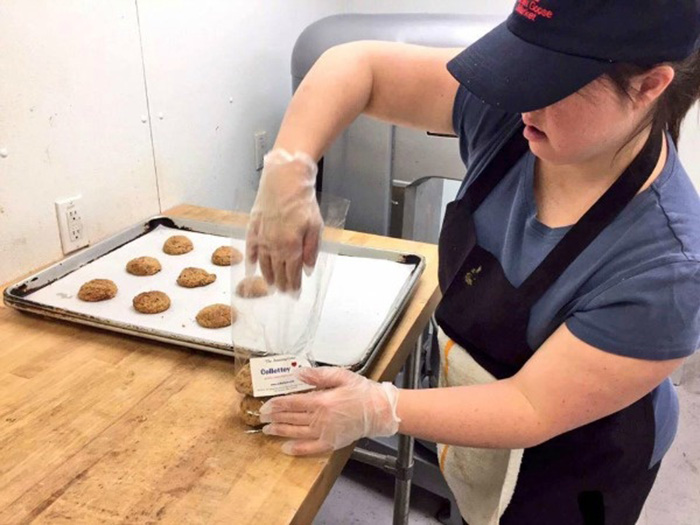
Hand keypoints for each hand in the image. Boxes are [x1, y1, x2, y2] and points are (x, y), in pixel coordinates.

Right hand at [245, 149, 321, 292]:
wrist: (285, 179)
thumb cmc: (303, 201)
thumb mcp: (316, 226)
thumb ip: (311, 249)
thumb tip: (308, 269)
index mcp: (291, 247)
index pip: (293, 273)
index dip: (294, 285)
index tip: (295, 295)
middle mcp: (274, 245)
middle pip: (277, 270)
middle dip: (282, 284)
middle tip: (283, 293)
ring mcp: (262, 236)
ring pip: (263, 263)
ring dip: (267, 275)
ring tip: (270, 285)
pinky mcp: (253, 226)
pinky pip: (250, 247)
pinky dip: (250, 259)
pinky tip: (251, 268)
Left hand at [259, 367, 400, 455]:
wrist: (380, 410)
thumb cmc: (362, 391)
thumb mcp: (340, 375)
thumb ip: (318, 375)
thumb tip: (298, 374)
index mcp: (322, 400)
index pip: (292, 403)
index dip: (276, 404)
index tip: (265, 405)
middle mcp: (320, 418)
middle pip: (291, 418)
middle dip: (274, 417)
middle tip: (261, 417)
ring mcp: (325, 432)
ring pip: (297, 432)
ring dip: (280, 431)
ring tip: (268, 430)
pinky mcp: (331, 442)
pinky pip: (310, 448)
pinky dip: (297, 449)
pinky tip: (286, 448)